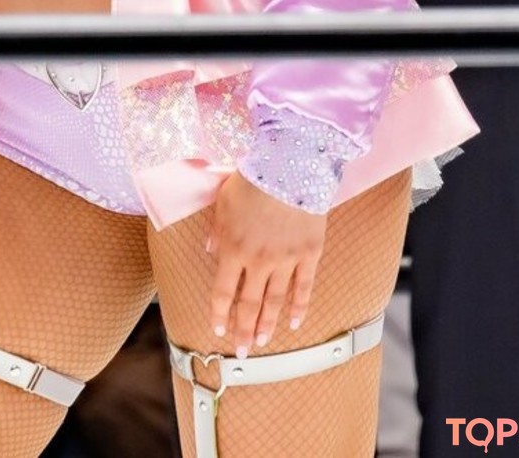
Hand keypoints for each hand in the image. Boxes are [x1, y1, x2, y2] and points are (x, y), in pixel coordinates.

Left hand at [208, 171, 326, 356]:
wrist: (290, 166)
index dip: (219, 314)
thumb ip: (216, 231)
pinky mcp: (309, 254)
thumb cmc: (253, 179)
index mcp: (232, 249)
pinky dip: (299, 308)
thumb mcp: (223, 202)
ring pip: (274, 301)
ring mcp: (285, 260)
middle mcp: (258, 261)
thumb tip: (209, 250)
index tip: (219, 331)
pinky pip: (304, 288)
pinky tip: (294, 323)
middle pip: (248, 304)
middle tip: (243, 351)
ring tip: (263, 342)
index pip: (222, 292)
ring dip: (267, 325)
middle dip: (244, 330)